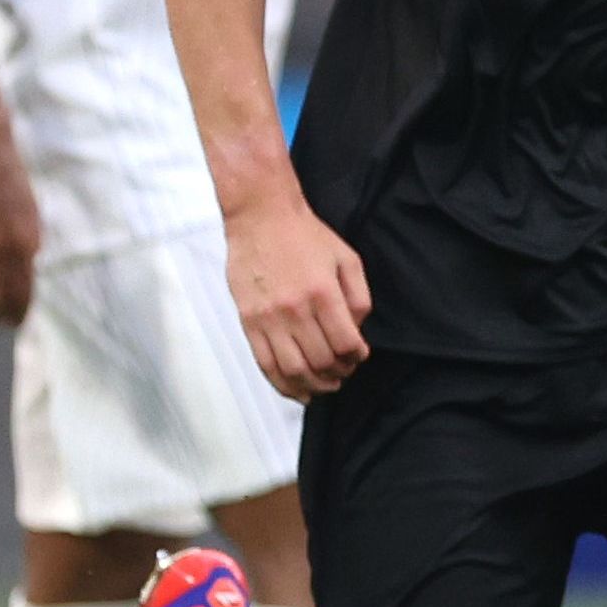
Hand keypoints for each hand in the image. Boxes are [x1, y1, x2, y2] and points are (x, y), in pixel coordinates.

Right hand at [226, 192, 369, 395]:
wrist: (260, 216)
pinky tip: (297, 390)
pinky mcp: (247, 321)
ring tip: (325, 386)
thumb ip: (358, 298)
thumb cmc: (306, 236)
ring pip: (293, 370)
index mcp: (322, 294)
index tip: (359, 356)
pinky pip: (264, 363)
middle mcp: (294, 309)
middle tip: (344, 372)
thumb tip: (357, 332)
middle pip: (321, 362)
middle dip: (338, 374)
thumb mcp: (347, 260)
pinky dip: (283, 384)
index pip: (346, 344)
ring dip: (313, 386)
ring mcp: (267, 317)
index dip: (357, 358)